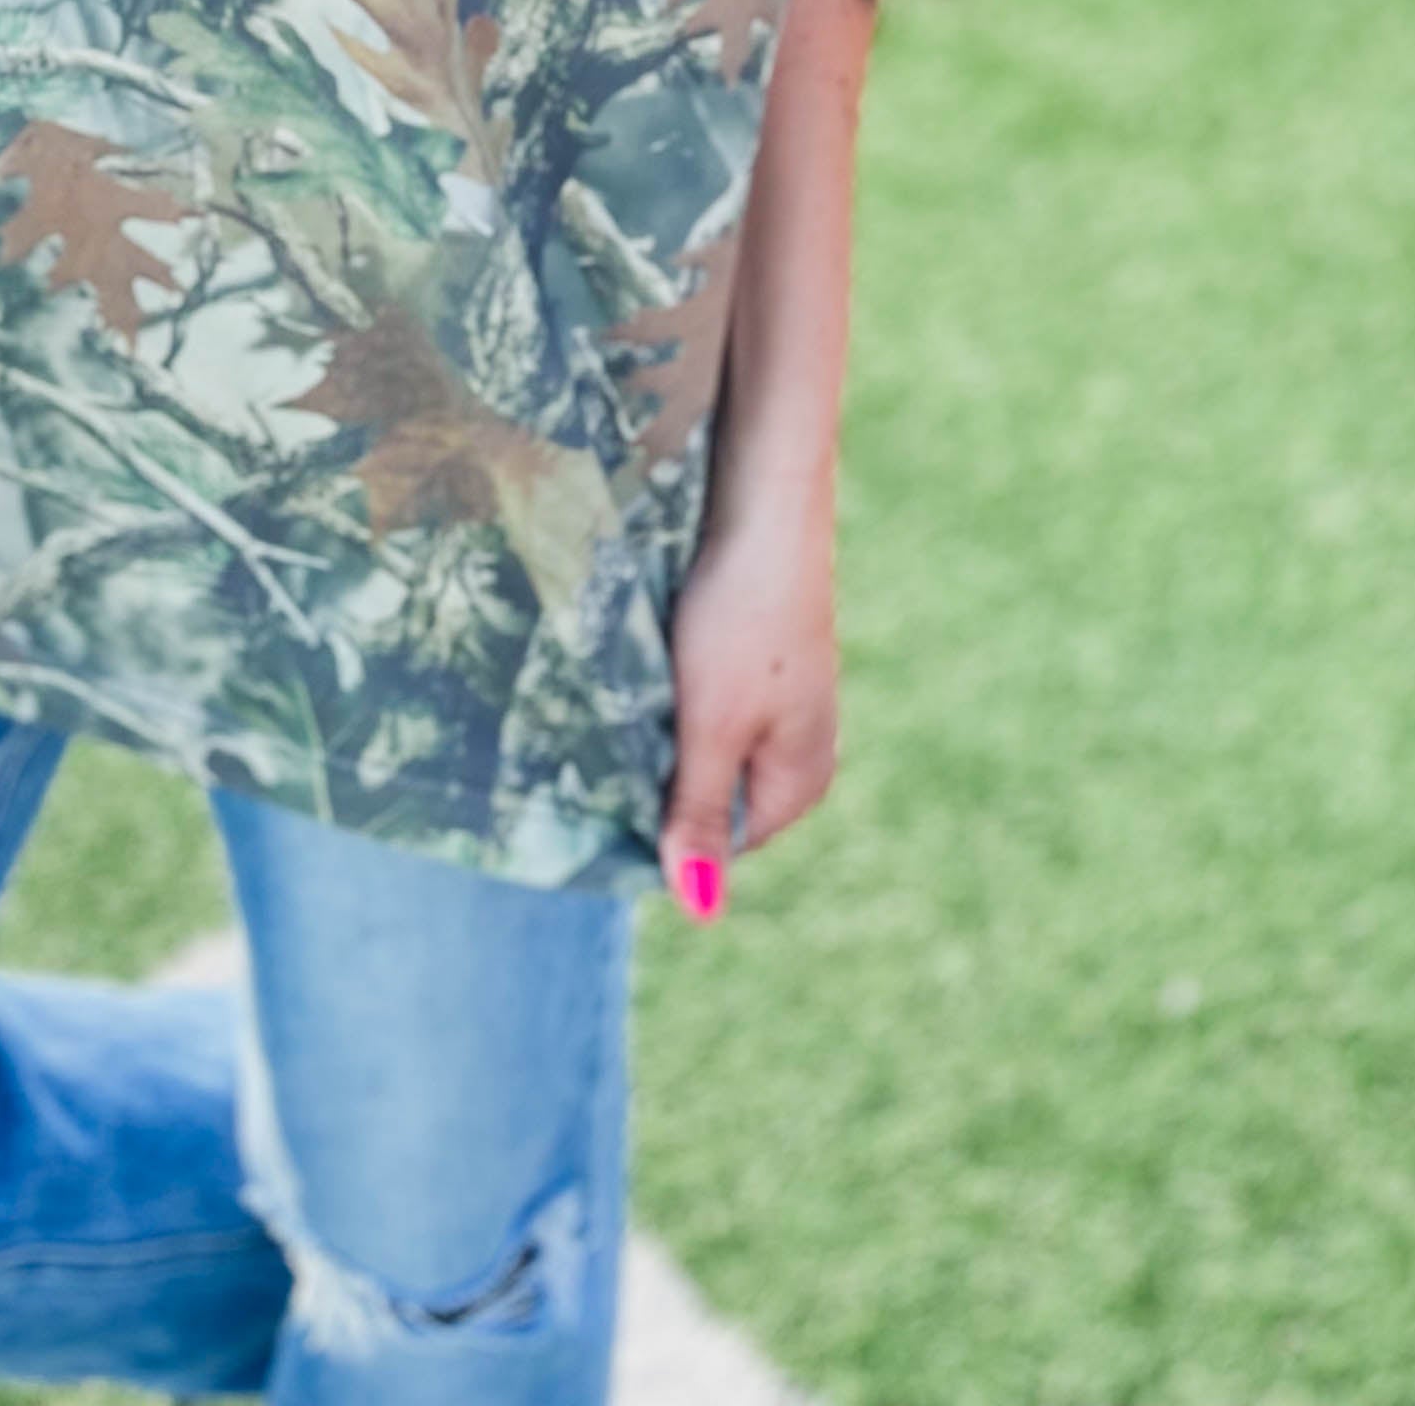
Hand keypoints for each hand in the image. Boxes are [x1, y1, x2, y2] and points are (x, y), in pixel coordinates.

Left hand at [657, 499, 838, 917]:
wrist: (763, 504)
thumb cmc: (737, 620)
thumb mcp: (710, 725)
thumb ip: (699, 812)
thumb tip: (699, 909)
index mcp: (800, 781)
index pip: (718, 842)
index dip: (663, 825)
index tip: (612, 792)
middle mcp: (802, 749)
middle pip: (714, 794)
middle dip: (665, 776)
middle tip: (619, 737)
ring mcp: (787, 703)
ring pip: (708, 745)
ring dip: (668, 731)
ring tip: (638, 696)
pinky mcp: (765, 660)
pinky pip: (713, 703)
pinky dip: (680, 692)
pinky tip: (659, 662)